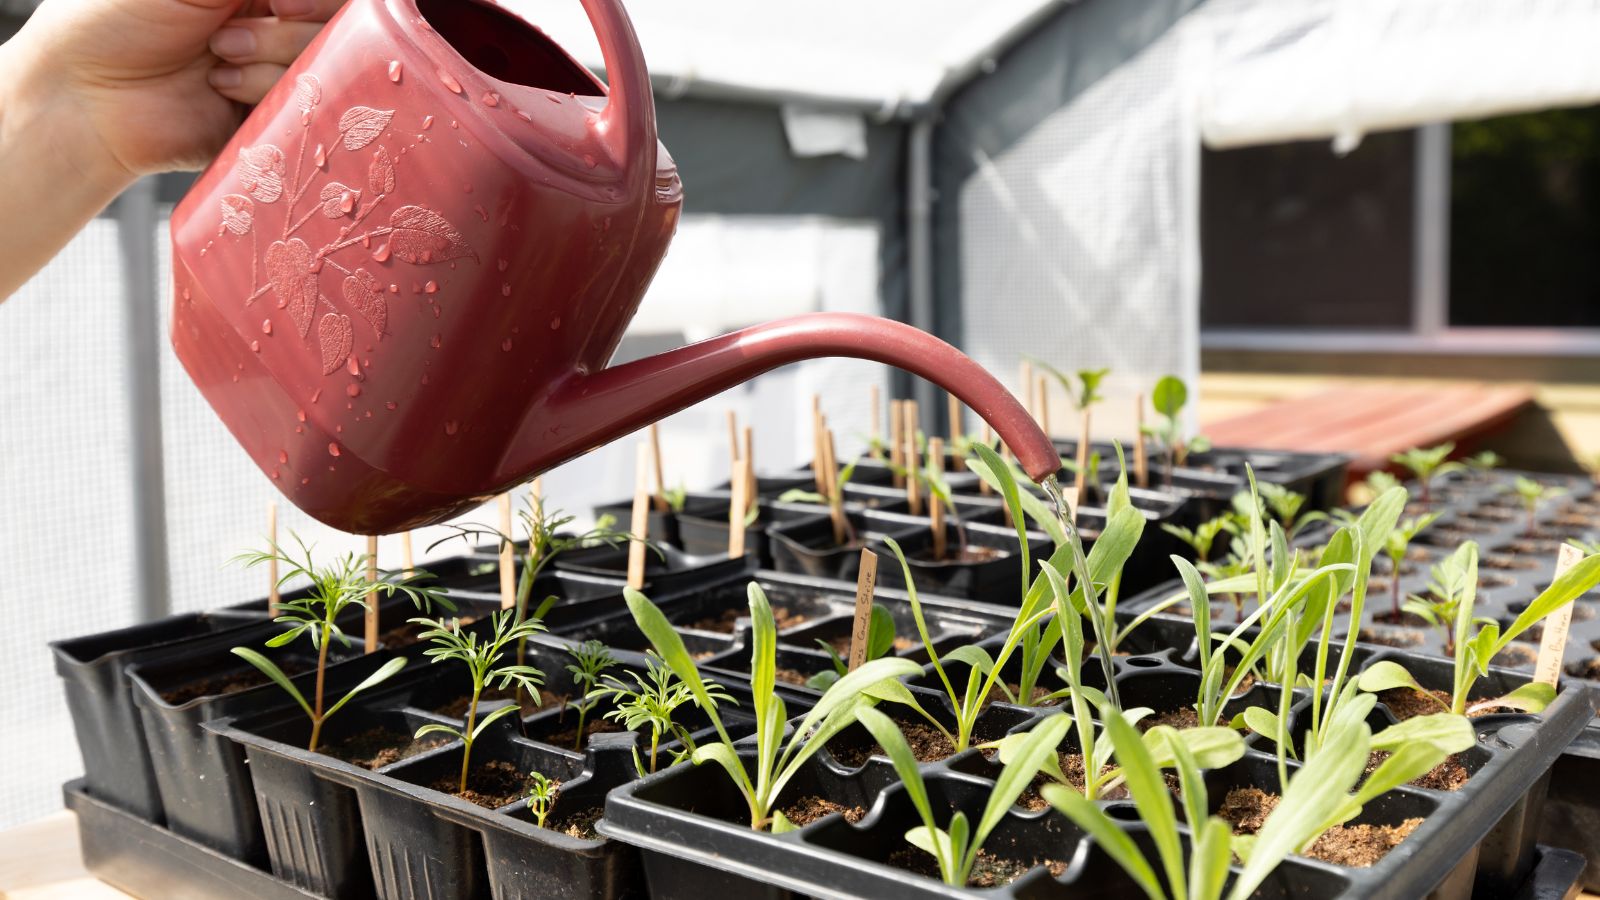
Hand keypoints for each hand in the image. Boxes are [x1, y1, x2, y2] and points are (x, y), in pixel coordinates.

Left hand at [17, 0, 343, 178]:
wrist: (85, 96)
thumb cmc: (118, 19)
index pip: (326, 1)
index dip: (316, 2)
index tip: (281, 3)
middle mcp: (276, 29)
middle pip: (338, 30)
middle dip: (285, 33)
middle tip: (229, 37)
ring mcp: (279, 75)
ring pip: (325, 69)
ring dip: (267, 64)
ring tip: (217, 64)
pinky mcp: (274, 120)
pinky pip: (306, 112)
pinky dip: (266, 96)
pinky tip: (221, 91)